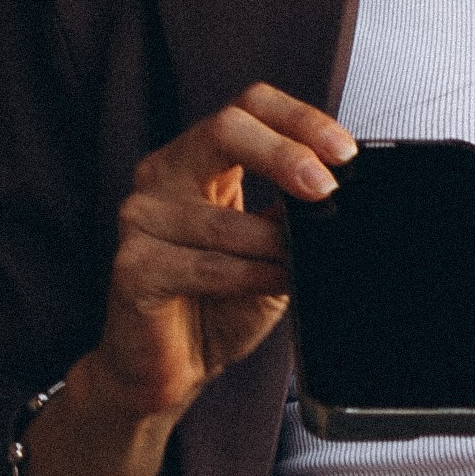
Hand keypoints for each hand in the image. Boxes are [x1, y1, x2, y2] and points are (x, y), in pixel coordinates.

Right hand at [19, 88, 353, 475]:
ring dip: (273, 242)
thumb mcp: (271, 250)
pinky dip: (248, 275)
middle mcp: (163, 174)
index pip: (248, 106)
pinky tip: (272, 281)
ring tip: (301, 260)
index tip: (343, 152)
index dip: (299, 119)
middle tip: (326, 189)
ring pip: (221, 216)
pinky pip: (203, 265)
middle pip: (225, 129)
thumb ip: (293, 216)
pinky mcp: (131, 267)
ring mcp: (140, 217)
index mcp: (198, 158)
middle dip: (284, 155)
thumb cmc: (217, 303)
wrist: (167, 369)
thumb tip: (338, 193)